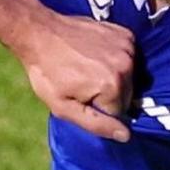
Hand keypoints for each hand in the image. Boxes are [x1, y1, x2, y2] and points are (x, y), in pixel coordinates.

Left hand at [13, 9, 135, 142]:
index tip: (80, 96)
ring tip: (87, 68)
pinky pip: (129, 57)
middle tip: (82, 82)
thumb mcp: (62, 107)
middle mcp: (126, 66)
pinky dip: (116, 59)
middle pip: (127, 94)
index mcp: (112, 86)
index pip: (119, 112)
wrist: (40, 33)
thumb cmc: (46, 72)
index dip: (98, 109)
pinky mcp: (126, 35)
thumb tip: (126, 135)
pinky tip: (95, 55)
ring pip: (129, 76)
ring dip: (113, 77)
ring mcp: (127, 47)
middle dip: (107, 94)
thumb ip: (96, 124)